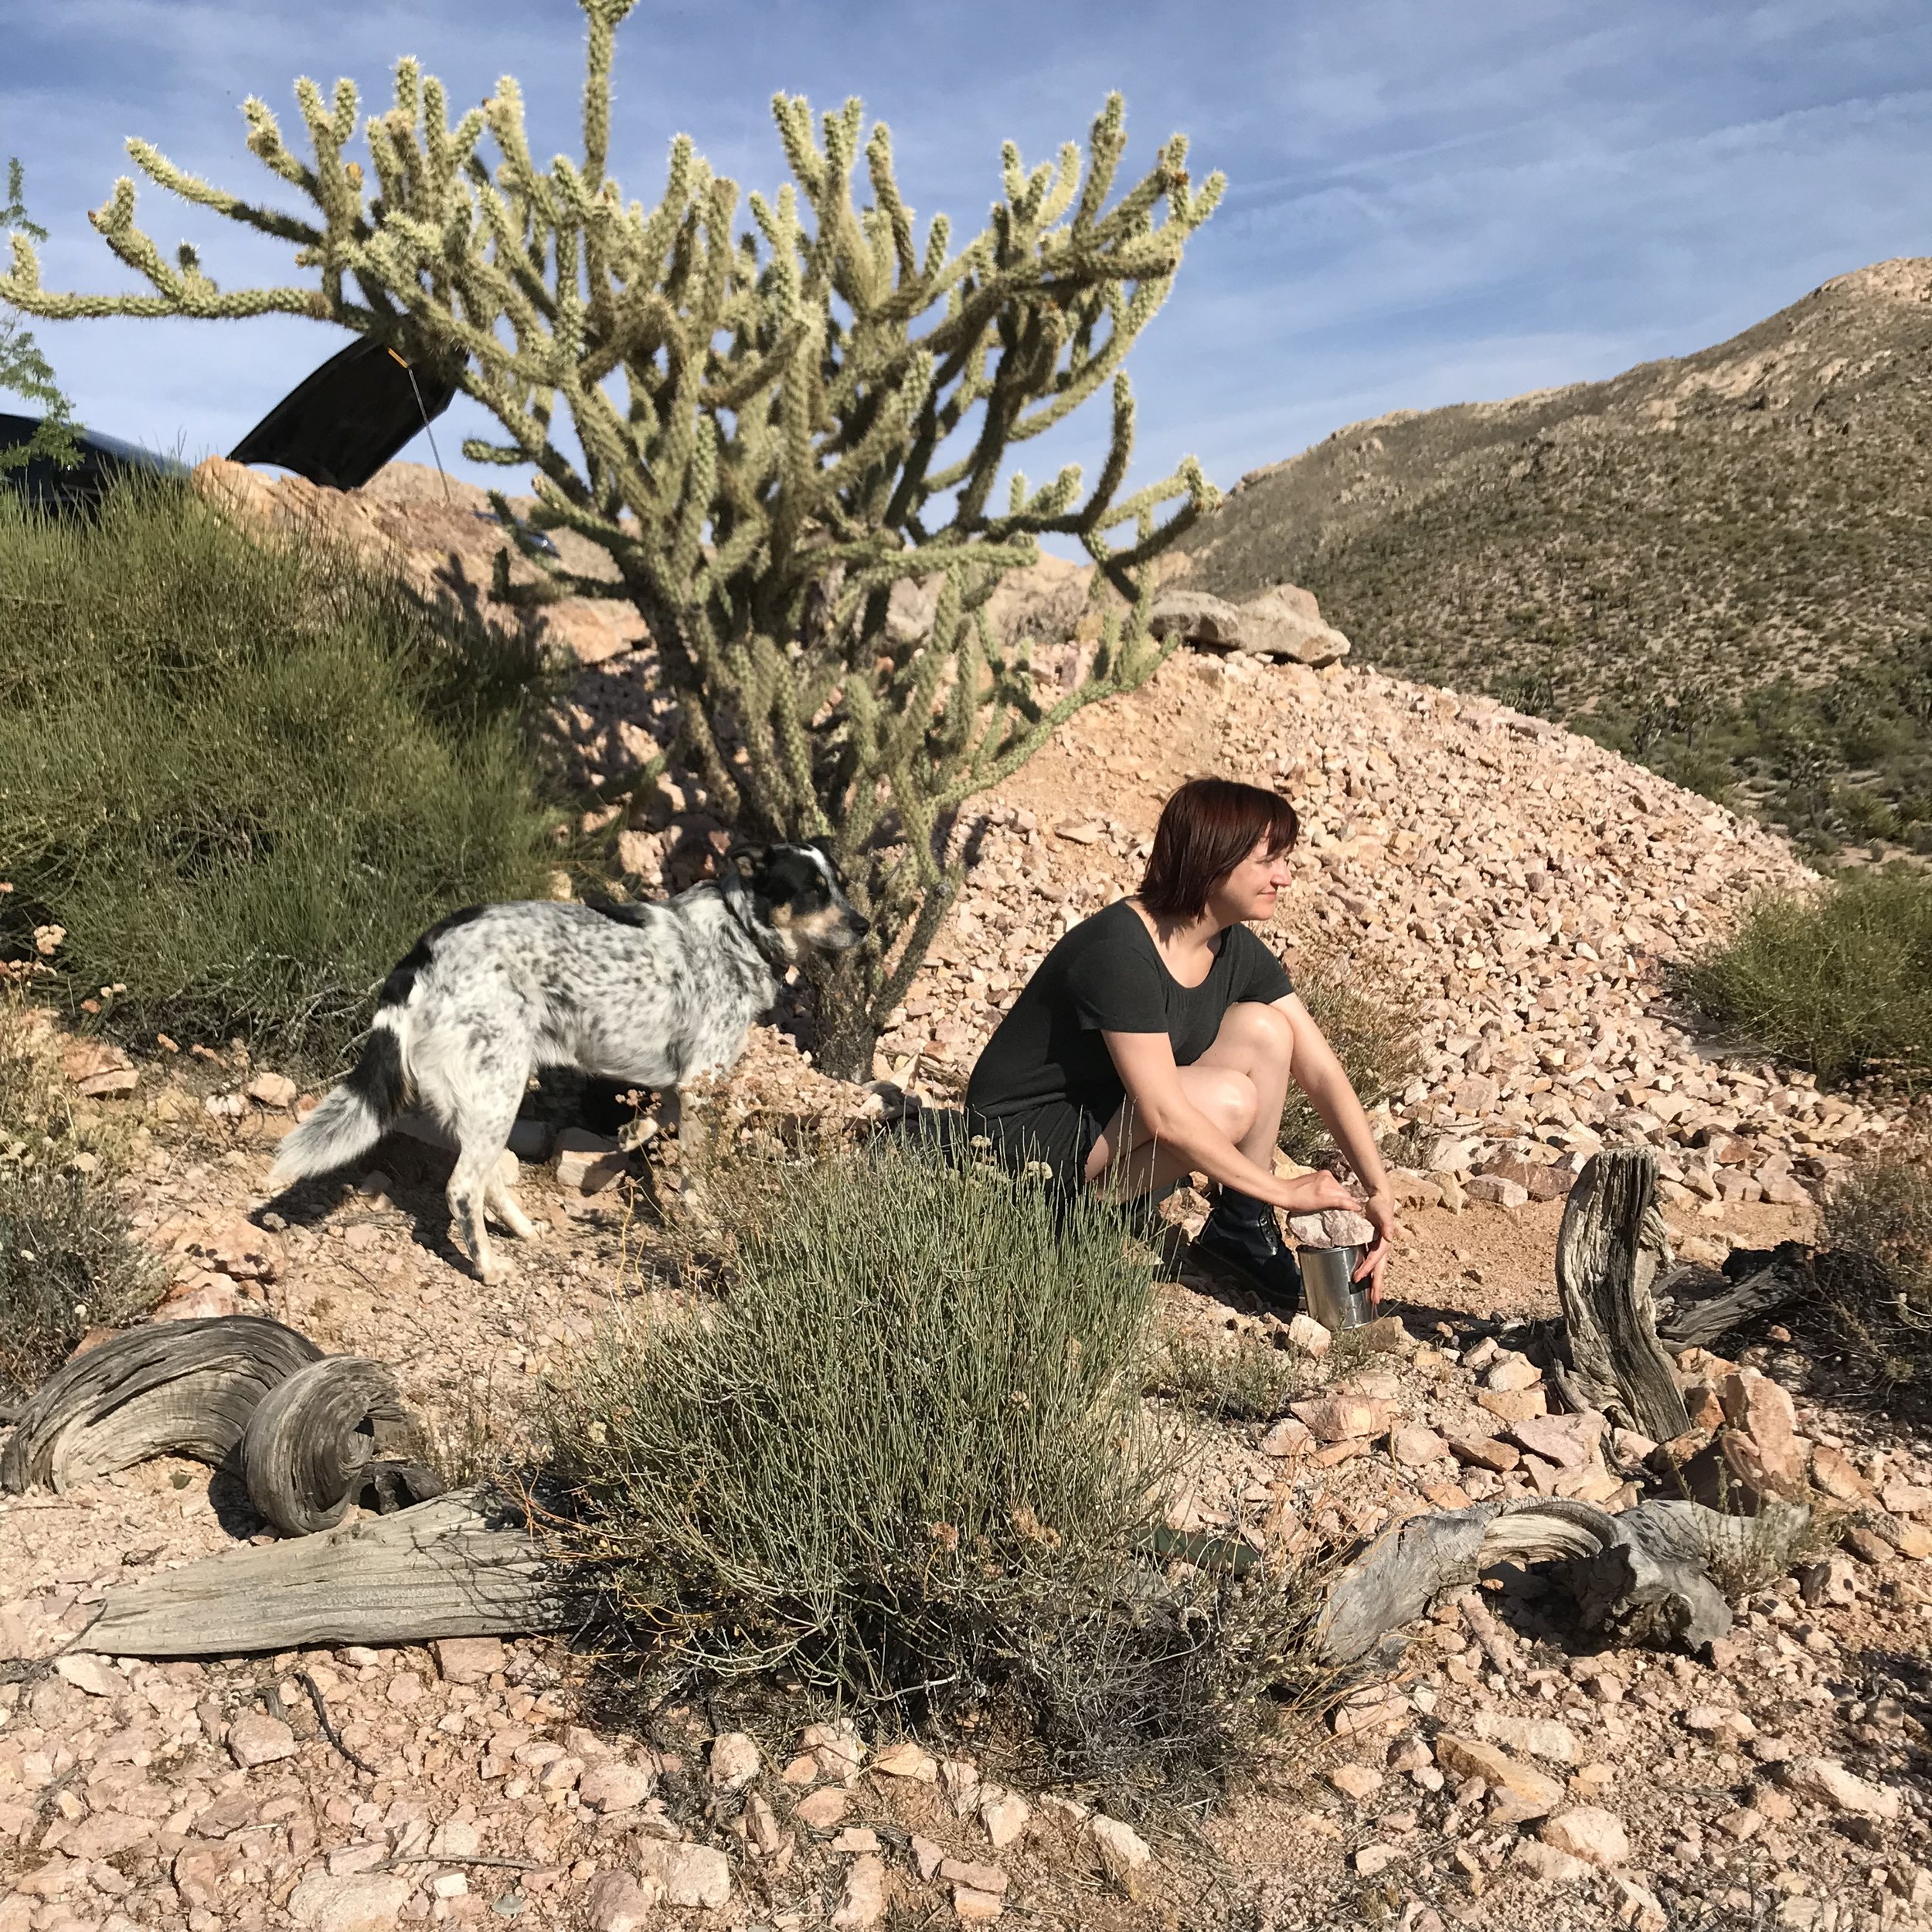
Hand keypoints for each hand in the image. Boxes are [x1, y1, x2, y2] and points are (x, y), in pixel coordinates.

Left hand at [1279, 1170, 1358, 1215]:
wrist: (1285, 1192)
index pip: (1344, 1199)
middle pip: (1344, 1193)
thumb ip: (1335, 1205)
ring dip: (1341, 1193)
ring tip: (1337, 1201)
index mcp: (1325, 1193)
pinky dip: (1335, 1187)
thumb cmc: (1298, 1203)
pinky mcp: (1323, 1173)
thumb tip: (1351, 1205)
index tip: (1358, 1208)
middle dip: (1347, 1200)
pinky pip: (1335, 1181)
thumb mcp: (1317, 1207)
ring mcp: (1325, 1176)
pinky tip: (1330, 1193)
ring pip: (1340, 1187)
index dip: (1352, 1205)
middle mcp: (1326, 1182)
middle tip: (1348, 1207)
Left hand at [1353, 1187, 1402, 1303]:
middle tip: (1374, 1301)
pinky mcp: (1371, 1246)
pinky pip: (1370, 1262)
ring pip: (1375, 1270)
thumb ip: (1387, 1224)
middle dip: (1376, 1286)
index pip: (1374, 1261)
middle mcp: (1382, 1249)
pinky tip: (1363, 1279)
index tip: (1356, 1279)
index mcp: (1384, 1244)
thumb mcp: (1384, 1214)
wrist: (1379, 1200)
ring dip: (1373, 1283)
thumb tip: (1390, 1237)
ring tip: (1371, 1297)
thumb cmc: (1381, 1207)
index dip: (1366, 1270)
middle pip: (1378, 1271)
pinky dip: (1368, 1272)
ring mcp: (1377, 1249)